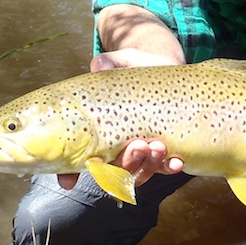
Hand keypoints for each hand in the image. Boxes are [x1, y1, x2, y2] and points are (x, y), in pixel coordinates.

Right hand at [58, 48, 184, 188]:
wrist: (160, 64)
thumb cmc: (130, 67)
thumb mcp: (117, 62)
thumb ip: (106, 64)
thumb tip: (99, 66)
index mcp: (96, 132)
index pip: (77, 160)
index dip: (70, 174)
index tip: (70, 182)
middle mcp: (115, 147)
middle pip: (113, 171)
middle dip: (125, 164)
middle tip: (137, 146)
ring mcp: (139, 150)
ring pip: (138, 173)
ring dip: (147, 166)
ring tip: (157, 147)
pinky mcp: (162, 148)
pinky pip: (164, 167)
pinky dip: (169, 167)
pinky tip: (176, 161)